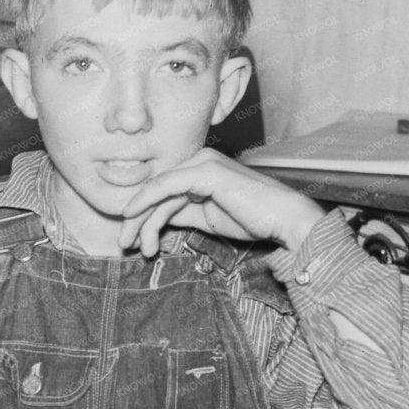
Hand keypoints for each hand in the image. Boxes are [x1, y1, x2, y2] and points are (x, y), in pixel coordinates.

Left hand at [117, 149, 324, 256]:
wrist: (284, 219)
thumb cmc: (253, 219)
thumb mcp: (206, 218)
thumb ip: (181, 213)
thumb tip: (154, 221)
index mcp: (201, 169)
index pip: (163, 192)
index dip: (143, 216)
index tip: (132, 241)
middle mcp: (200, 160)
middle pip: (157, 190)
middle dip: (137, 220)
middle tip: (124, 244)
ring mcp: (203, 163)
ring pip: (159, 191)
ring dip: (142, 220)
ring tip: (137, 247)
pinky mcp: (206, 171)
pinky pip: (167, 185)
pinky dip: (146, 199)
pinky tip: (131, 214)